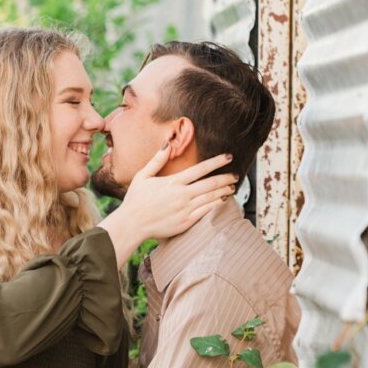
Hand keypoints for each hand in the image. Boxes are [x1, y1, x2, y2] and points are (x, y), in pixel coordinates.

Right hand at [100, 146, 236, 267]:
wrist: (132, 224)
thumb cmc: (135, 200)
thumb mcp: (142, 176)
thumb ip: (157, 160)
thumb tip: (167, 144)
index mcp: (173, 182)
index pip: (200, 169)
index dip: (216, 162)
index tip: (228, 157)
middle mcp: (182, 194)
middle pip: (211, 183)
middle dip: (226, 178)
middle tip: (236, 175)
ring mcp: (185, 209)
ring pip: (211, 197)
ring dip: (224, 191)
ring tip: (232, 187)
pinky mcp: (186, 222)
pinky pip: (206, 211)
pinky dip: (217, 205)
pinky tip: (223, 200)